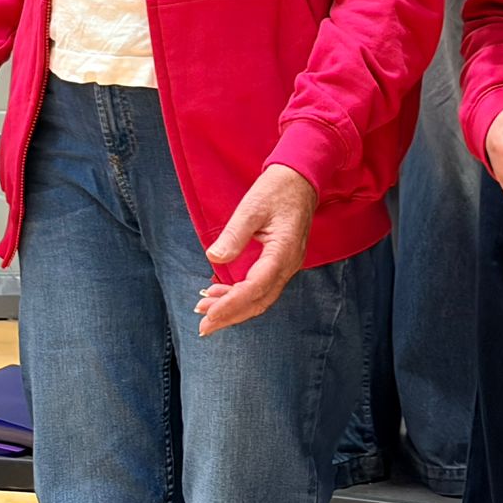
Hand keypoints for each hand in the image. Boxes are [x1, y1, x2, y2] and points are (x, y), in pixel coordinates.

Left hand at [197, 165, 316, 335]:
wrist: (300, 179)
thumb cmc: (277, 189)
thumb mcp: (252, 206)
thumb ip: (234, 235)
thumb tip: (214, 258)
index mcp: (282, 252)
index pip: (255, 288)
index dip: (231, 304)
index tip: (208, 314)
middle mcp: (288, 265)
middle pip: (259, 301)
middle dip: (230, 315)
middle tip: (203, 323)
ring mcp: (288, 266)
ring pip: (261, 298)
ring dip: (235, 307)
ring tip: (206, 308)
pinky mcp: (282, 263)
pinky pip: (263, 288)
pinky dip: (242, 296)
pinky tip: (222, 293)